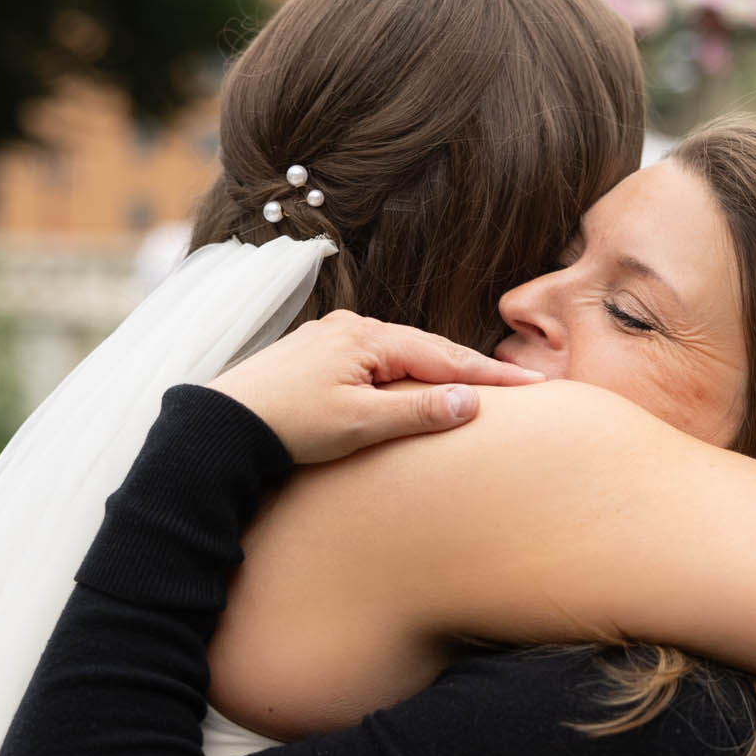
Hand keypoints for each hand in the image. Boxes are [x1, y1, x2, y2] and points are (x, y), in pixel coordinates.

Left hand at [208, 311, 543, 463]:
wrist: (221, 425)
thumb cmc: (287, 426)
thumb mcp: (359, 424)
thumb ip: (417, 411)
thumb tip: (470, 400)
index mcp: (367, 339)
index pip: (445, 358)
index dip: (491, 375)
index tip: (534, 384)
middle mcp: (352, 328)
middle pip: (427, 350)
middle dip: (473, 368)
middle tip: (520, 384)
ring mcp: (333, 339)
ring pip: (402, 355)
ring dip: (439, 370)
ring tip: (479, 387)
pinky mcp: (319, 356)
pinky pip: (379, 361)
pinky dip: (408, 374)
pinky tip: (417, 387)